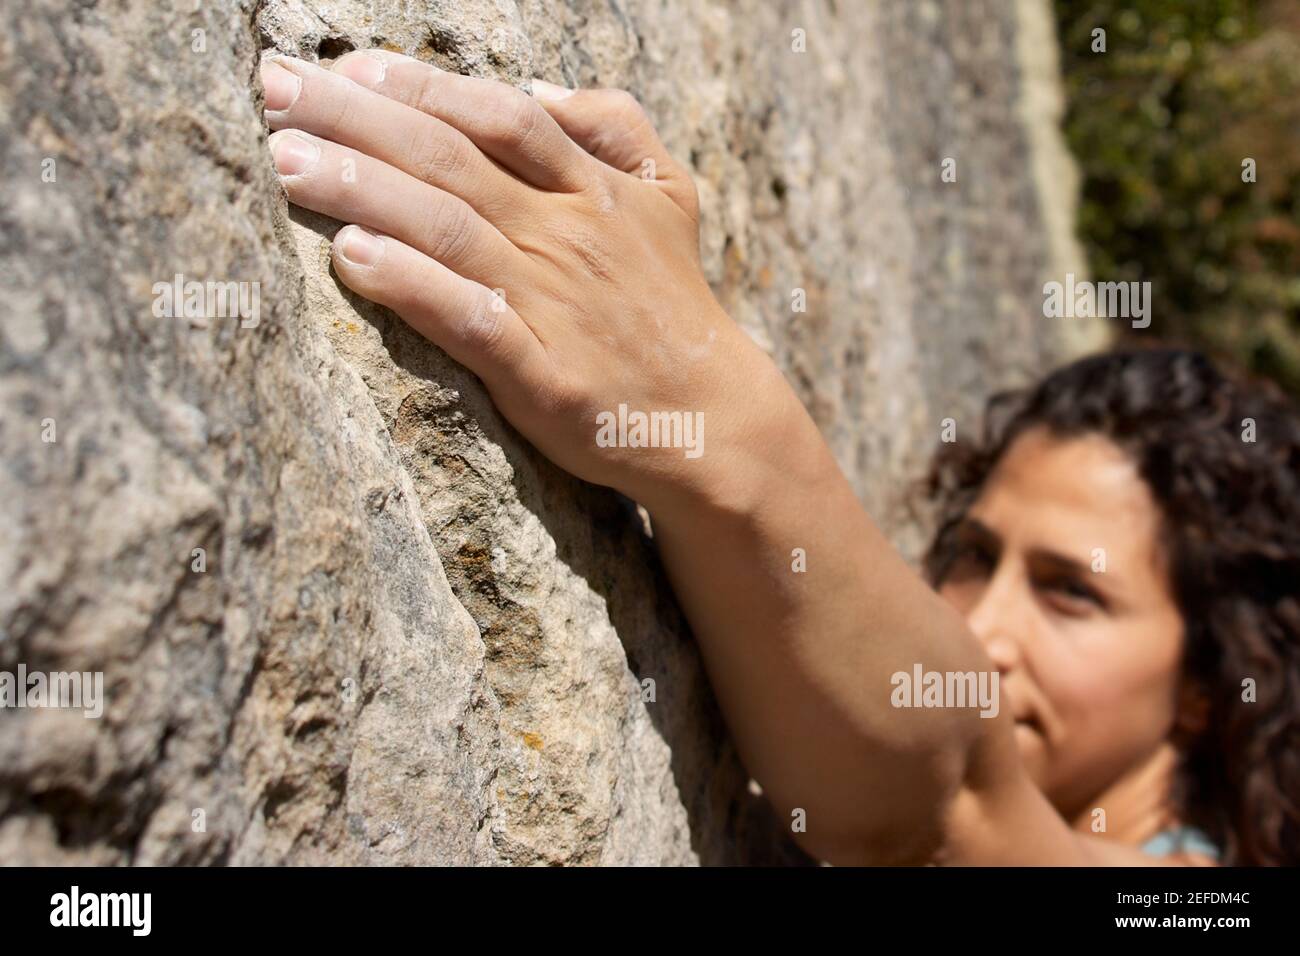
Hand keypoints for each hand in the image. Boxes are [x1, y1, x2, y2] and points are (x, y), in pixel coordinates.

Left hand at [261, 51, 792, 512]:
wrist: (714, 419)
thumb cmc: (674, 306)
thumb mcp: (673, 197)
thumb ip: (618, 128)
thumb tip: (543, 90)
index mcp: (595, 189)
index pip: (498, 116)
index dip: (420, 84)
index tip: (346, 67)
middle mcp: (567, 234)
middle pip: (451, 158)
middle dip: (356, 117)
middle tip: (273, 88)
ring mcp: (554, 303)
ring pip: (446, 226)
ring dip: (361, 187)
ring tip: (285, 160)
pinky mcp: (543, 373)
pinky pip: (468, 319)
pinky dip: (410, 283)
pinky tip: (351, 255)